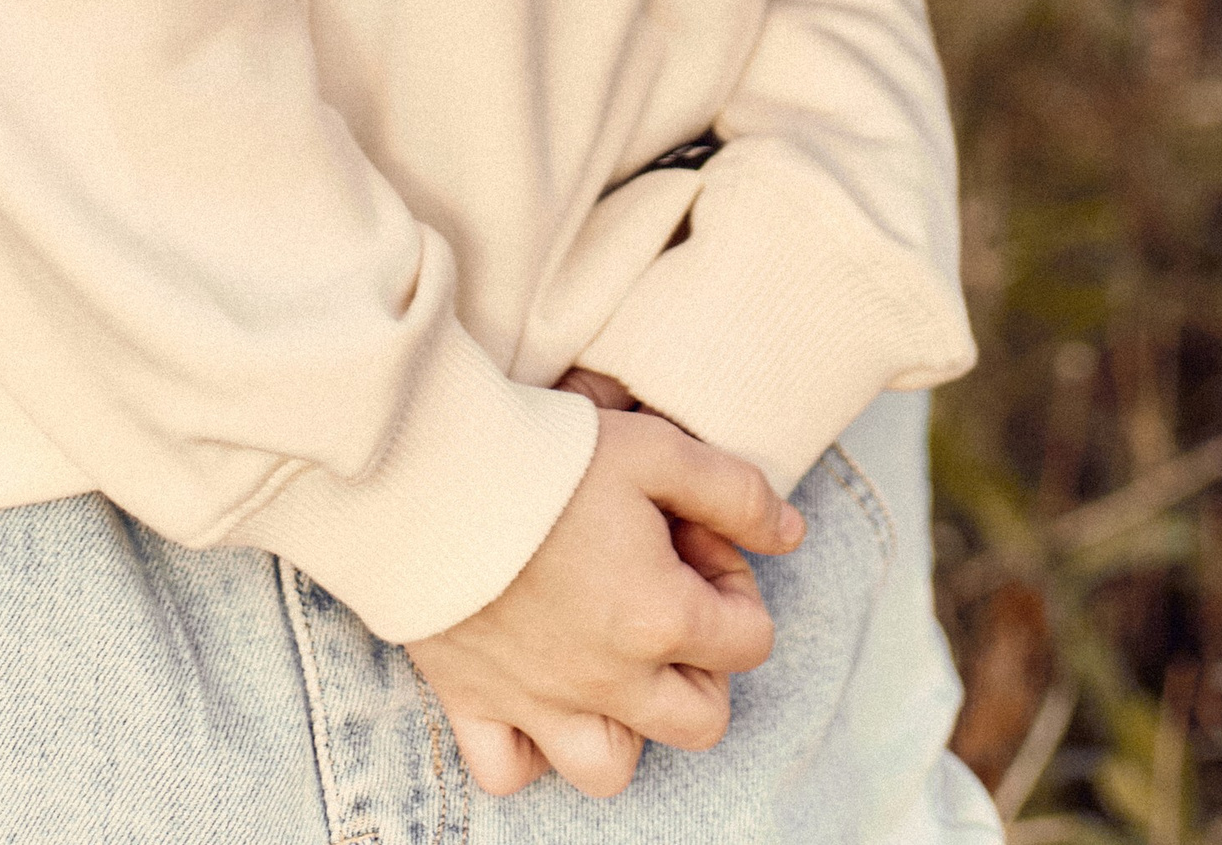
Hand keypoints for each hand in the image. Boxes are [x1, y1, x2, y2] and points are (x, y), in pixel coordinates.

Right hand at [406, 407, 800, 800]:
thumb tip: (792, 534)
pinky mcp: (473, 701)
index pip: (751, 639)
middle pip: (700, 720)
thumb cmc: (549, 453)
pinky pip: (511, 771)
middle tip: (668, 599)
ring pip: (611, 767)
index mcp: (661, 618)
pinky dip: (531, 748)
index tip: (694, 538)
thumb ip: (737, 493)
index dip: (736, 582)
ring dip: (627, 724)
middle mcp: (607, 679)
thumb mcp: (659, 449)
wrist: (429, 470)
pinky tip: (539, 692)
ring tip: (613, 658)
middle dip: (703, 666)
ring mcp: (539, 701)